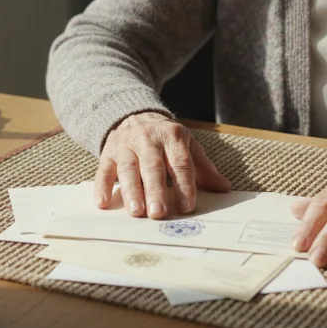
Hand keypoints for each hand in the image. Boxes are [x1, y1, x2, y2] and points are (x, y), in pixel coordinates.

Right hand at [96, 111, 230, 218]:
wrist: (134, 114)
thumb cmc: (165, 138)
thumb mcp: (187, 146)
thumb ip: (204, 168)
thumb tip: (224, 188)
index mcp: (173, 137)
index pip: (180, 162)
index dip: (184, 185)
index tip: (186, 206)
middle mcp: (149, 139)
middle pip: (153, 166)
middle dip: (156, 191)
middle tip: (159, 213)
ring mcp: (126, 145)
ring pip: (128, 168)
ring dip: (131, 191)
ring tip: (136, 212)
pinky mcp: (108, 152)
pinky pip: (103, 169)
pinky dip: (102, 186)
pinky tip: (103, 203)